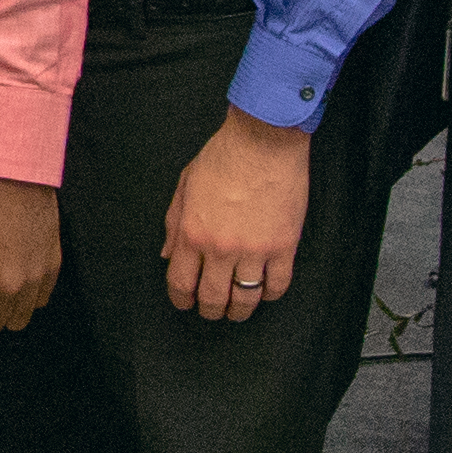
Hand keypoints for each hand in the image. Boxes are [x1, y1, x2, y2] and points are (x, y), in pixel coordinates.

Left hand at [162, 109, 313, 319]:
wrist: (262, 141)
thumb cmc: (224, 157)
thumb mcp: (185, 186)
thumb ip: (173, 224)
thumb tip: (168, 254)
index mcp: (191, 233)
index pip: (181, 283)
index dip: (182, 299)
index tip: (186, 302)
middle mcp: (220, 248)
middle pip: (212, 298)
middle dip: (210, 311)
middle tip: (213, 310)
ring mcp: (254, 250)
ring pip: (245, 298)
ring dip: (240, 310)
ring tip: (238, 310)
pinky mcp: (283, 246)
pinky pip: (277, 285)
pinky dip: (270, 294)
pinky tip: (264, 291)